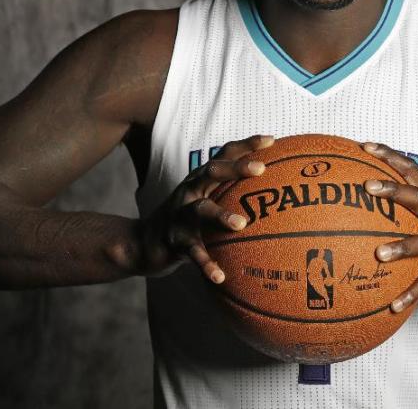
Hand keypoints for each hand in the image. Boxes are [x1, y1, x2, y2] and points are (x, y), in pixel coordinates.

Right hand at [143, 134, 273, 282]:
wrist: (143, 243)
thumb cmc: (186, 221)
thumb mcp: (205, 202)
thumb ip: (231, 195)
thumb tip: (274, 199)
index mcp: (200, 179)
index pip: (224, 155)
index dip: (246, 145)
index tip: (271, 140)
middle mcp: (189, 191)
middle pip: (211, 171)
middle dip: (235, 167)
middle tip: (260, 169)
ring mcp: (179, 214)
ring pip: (200, 210)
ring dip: (221, 215)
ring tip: (241, 224)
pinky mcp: (174, 240)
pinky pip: (193, 252)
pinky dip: (207, 264)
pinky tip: (221, 277)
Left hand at [361, 142, 417, 309]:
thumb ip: (412, 203)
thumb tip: (368, 194)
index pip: (412, 171)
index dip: (390, 156)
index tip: (365, 146)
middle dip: (394, 191)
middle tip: (368, 187)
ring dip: (401, 247)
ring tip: (379, 254)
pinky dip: (411, 293)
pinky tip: (393, 304)